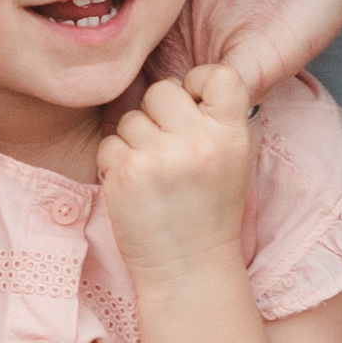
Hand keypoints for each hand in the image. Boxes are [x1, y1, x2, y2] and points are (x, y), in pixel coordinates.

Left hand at [98, 61, 256, 285]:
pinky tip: (135, 187)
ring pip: (130, 118)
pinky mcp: (126, 174)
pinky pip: (109, 144)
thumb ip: (213, 120)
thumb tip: (181, 83)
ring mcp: (159, 157)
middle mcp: (198, 140)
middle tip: (167, 149)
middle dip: (157, 115)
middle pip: (162, 90)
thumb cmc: (208, 211)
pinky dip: (116, 163)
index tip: (192, 105)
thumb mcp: (232, 161)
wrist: (188, 267)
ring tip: (153, 174)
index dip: (197, 83)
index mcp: (231, 134)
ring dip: (134, 142)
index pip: (219, 74)